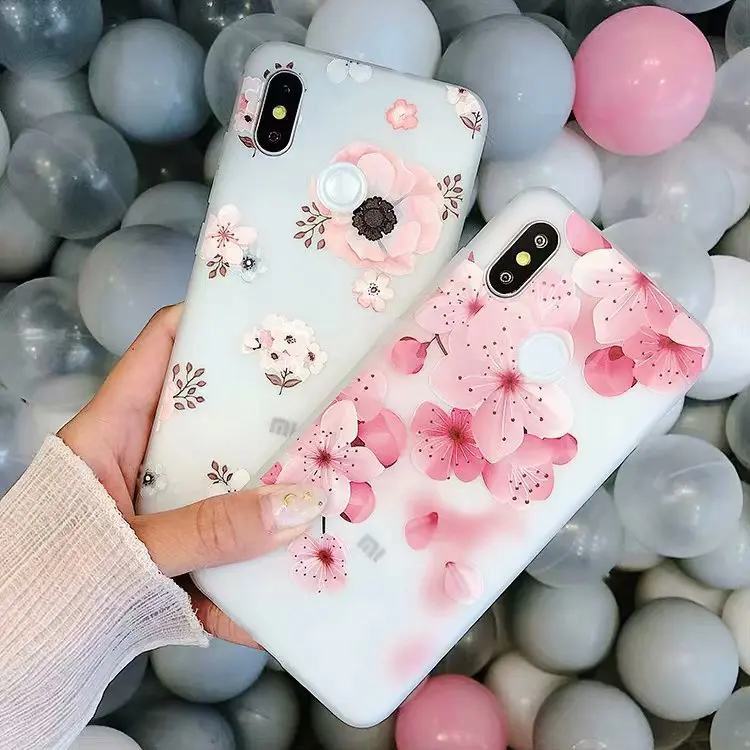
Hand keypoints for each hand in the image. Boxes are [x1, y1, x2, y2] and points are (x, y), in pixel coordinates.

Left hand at [59, 305, 322, 645]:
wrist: (13, 670)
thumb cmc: (42, 586)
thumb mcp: (125, 550)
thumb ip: (208, 531)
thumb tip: (300, 507)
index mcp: (111, 433)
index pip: (161, 350)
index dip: (211, 322)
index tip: (274, 320)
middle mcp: (141, 464)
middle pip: (213, 421)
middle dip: (269, 419)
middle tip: (330, 407)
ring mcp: (161, 513)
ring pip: (230, 489)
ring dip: (274, 503)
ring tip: (332, 495)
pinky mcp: (176, 561)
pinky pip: (226, 558)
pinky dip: (256, 580)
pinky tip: (293, 594)